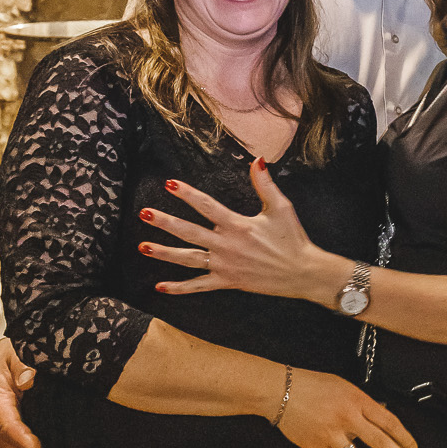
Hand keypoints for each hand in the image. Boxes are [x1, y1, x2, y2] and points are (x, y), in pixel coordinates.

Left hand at [138, 160, 339, 302]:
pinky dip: (180, 288)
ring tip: (143, 246)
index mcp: (238, 225)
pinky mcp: (228, 282)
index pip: (207, 206)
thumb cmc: (293, 239)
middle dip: (165, 222)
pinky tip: (160, 286)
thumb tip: (257, 160)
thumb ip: (265, 184)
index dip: (187, 194)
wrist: (303, 272)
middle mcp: (226, 246)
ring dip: (164, 253)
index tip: (169, 183)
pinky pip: (200, 285)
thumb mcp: (281, 208)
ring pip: (188, 259)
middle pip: (189, 232)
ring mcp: (225, 266)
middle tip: (144, 213)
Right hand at [278, 368, 427, 447]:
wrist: (280, 391)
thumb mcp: (344, 387)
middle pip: (380, 442)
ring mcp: (331, 435)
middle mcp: (347, 418)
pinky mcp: (317, 447)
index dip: (405, 437)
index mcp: (357, 401)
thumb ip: (363, 404)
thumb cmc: (311, 385)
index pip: (389, 422)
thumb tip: (381, 418)